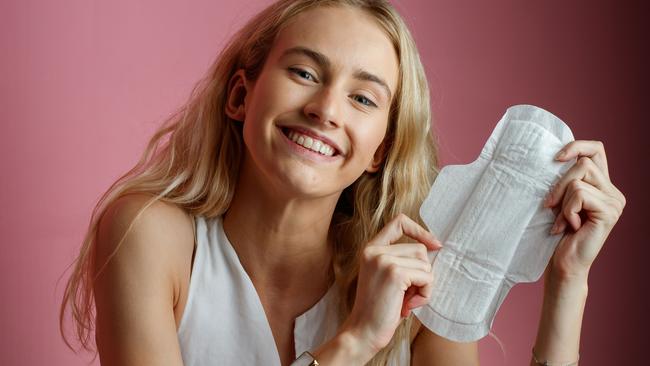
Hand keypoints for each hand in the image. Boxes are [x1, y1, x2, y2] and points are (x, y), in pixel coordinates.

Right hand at [340, 214, 441, 353]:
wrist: (363, 332)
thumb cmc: (379, 309)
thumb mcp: (385, 277)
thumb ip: (400, 260)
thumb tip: (433, 248)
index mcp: (370, 249)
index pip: (399, 222)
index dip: (420, 230)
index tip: (434, 244)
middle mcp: (374, 250)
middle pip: (420, 249)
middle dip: (422, 273)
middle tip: (408, 294)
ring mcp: (384, 260)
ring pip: (425, 263)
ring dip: (424, 286)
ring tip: (407, 301)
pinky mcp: (395, 273)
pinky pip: (426, 277)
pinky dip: (424, 294)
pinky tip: (409, 305)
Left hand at [543, 140, 625, 280]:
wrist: (564, 264)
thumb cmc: (556, 232)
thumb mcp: (558, 199)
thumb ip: (564, 179)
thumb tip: (553, 156)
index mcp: (603, 185)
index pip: (596, 149)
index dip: (576, 146)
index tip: (554, 158)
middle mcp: (614, 192)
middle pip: (583, 163)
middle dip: (558, 183)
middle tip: (550, 205)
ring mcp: (615, 202)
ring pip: (578, 179)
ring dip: (561, 199)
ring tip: (561, 220)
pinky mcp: (610, 212)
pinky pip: (579, 195)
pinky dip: (566, 210)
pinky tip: (569, 227)